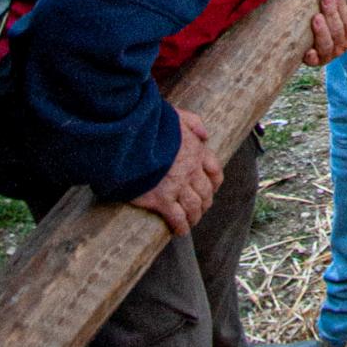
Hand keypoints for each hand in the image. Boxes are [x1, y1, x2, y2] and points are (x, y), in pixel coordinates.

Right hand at [132, 108, 222, 236]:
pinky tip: (179, 230)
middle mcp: (191, 170)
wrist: (131, 138)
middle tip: (201, 209)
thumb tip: (205, 135)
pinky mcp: (162, 199)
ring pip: (194, 207)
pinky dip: (181, 226)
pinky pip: (177, 218)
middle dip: (205, 202)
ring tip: (191, 222)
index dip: (214, 183)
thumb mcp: (177, 115)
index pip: (214, 170)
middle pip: (205, 192)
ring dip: (195, 216)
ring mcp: (177, 186)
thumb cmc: (151, 125)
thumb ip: (193, 123)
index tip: (212, 189)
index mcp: (196, 150)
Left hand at [303, 0, 346, 66]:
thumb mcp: (345, 11)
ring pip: (327, 46)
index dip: (343, 8)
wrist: (311, 36)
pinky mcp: (314, 61)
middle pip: (338, 32)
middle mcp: (342, 47)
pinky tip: (309, 51)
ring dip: (322, 32)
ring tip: (316, 17)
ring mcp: (328, 55)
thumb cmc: (332, 19)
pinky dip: (312, 57)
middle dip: (332, 14)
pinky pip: (314, 61)